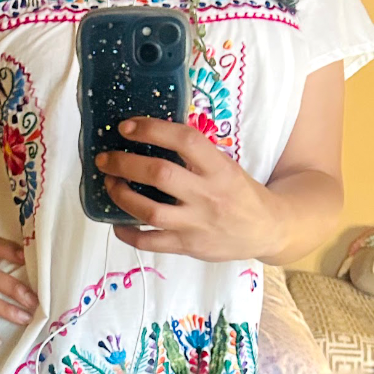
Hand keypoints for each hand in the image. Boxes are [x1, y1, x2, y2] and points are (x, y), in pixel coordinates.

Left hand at [97, 117, 275, 259]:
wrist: (267, 229)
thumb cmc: (241, 192)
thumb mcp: (227, 165)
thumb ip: (196, 155)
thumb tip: (152, 136)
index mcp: (220, 168)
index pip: (185, 140)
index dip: (152, 129)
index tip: (127, 127)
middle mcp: (208, 195)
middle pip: (160, 175)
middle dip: (125, 163)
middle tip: (105, 159)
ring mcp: (197, 223)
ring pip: (150, 211)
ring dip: (122, 196)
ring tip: (110, 184)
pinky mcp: (189, 246)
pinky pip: (150, 242)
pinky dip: (128, 233)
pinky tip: (117, 223)